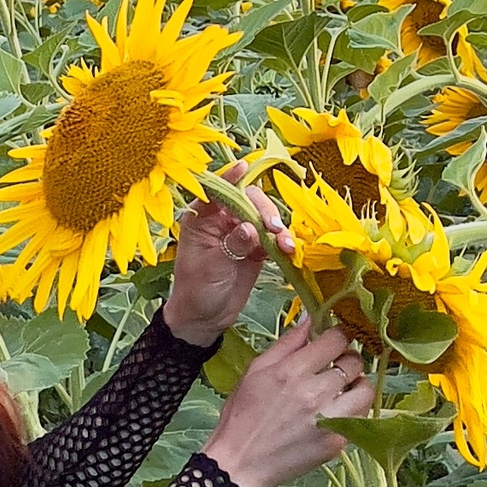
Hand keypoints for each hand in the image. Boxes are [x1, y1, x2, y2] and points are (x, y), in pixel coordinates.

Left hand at [162, 162, 292, 347]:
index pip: (216, 191)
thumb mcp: (211, 267)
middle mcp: (222, 220)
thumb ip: (232, 245)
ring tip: (285, 245)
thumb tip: (250, 227)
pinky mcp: (256, 248)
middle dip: (264, 211)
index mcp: (202, 218)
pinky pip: (273, 237)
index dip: (231, 178)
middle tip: (274, 229)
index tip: (245, 168)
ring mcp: (241, 233)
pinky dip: (283, 242)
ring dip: (278, 227)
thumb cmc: (197, 290)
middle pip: (248, 200)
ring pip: (264, 217)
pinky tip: (289, 250)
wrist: (205, 318)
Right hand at [201, 314, 365, 486]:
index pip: (336, 340)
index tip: (334, 340)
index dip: (338, 335)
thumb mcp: (256, 371)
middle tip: (337, 364)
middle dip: (348, 358)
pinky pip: (360, 416)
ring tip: (345, 387)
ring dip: (358, 383)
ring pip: (365, 389)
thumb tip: (310, 318)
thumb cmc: (242, 415)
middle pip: (354, 362)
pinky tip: (339, 409)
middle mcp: (314, 393)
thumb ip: (287, 343)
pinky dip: (354, 409)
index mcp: (292, 371)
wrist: (240, 464)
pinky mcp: (336, 443)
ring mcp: (328, 420)